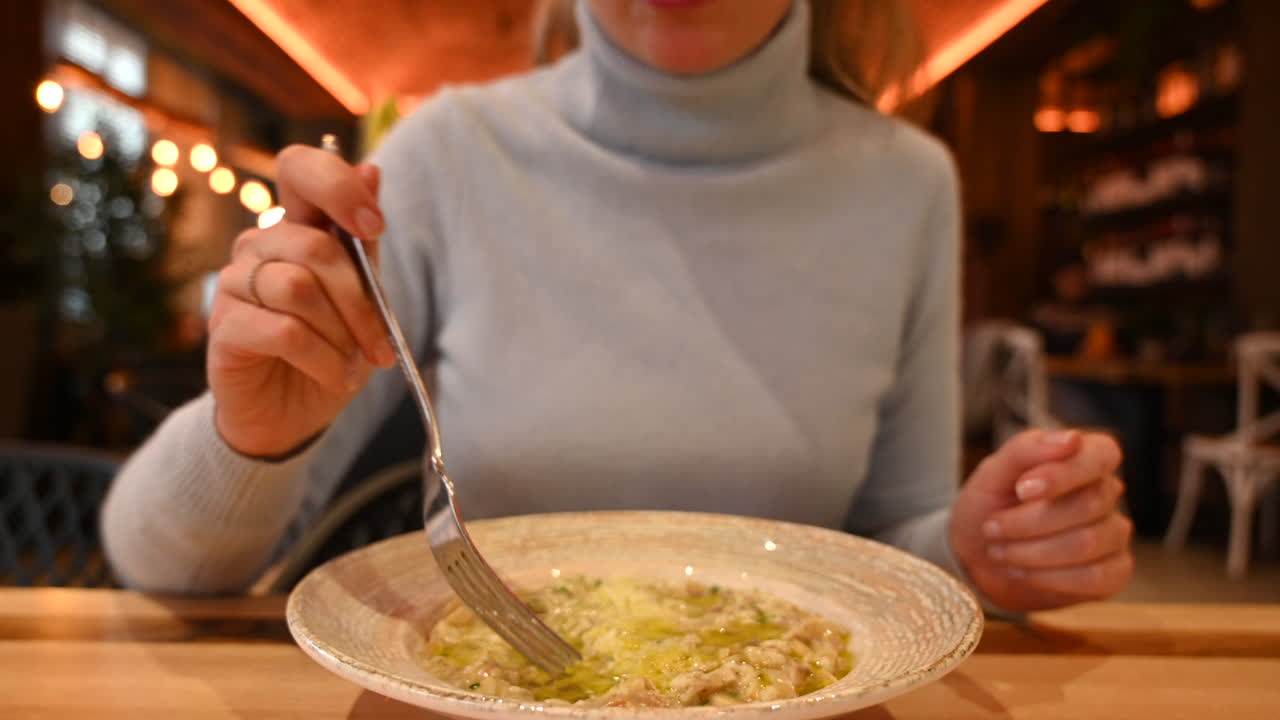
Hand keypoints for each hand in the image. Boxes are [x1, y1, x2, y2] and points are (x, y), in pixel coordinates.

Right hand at [207, 146, 396, 456]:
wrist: (291, 415)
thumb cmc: (329, 353)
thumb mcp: (362, 302)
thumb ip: (364, 245)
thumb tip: (371, 171)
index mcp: (296, 229)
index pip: (299, 170)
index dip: (337, 186)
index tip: (375, 227)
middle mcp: (259, 247)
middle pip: (316, 246)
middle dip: (361, 302)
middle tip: (381, 345)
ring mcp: (234, 284)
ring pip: (299, 288)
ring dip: (341, 334)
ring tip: (352, 364)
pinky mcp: (223, 326)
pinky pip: (284, 331)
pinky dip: (322, 358)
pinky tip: (334, 376)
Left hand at [949, 429, 1132, 611]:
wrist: (974, 554)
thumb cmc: (989, 504)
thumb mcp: (994, 471)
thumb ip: (1027, 449)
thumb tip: (1072, 439)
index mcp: (1084, 458)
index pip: (1101, 455)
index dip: (1064, 474)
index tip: (1022, 490)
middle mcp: (1106, 493)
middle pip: (1088, 505)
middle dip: (1028, 521)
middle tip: (991, 527)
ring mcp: (1114, 534)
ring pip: (1088, 543)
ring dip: (1031, 551)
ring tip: (999, 550)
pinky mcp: (1112, 572)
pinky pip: (1095, 578)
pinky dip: (1047, 578)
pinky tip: (1020, 571)